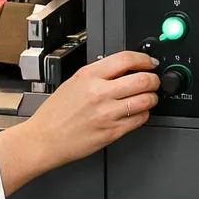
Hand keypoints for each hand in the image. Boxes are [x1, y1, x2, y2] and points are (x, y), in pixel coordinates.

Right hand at [0, 51, 159, 194]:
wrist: (44, 138)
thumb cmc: (55, 113)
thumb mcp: (73, 83)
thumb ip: (98, 74)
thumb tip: (124, 69)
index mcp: (88, 75)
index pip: (126, 59)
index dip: (144, 59)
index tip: (149, 62)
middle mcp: (99, 92)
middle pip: (143, 80)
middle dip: (154, 80)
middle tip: (153, 81)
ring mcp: (107, 113)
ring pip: (146, 100)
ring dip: (151, 98)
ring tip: (147, 98)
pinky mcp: (112, 131)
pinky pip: (140, 119)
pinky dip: (143, 114)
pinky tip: (136, 113)